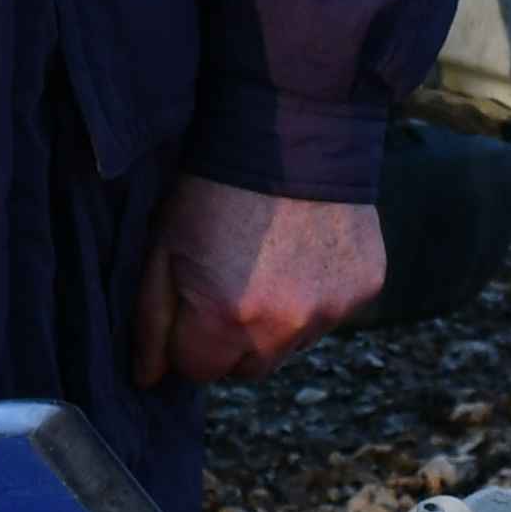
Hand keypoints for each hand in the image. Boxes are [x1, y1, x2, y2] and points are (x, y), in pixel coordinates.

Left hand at [129, 175, 382, 385]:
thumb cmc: (212, 190)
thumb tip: (147, 380)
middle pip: (248, 369)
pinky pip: (330, 315)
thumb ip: (151, 322)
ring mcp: (329, 311)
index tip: (192, 302)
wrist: (288, 131)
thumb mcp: (162, 249)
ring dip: (276, 322)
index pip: (198, 372)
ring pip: (291, 345)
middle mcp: (282, 329)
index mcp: (224, 321)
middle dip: (232, 340)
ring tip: (268, 266)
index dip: (189, 339)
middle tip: (229, 284)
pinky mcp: (364, 290)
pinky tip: (304, 254)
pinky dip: (315, 297)